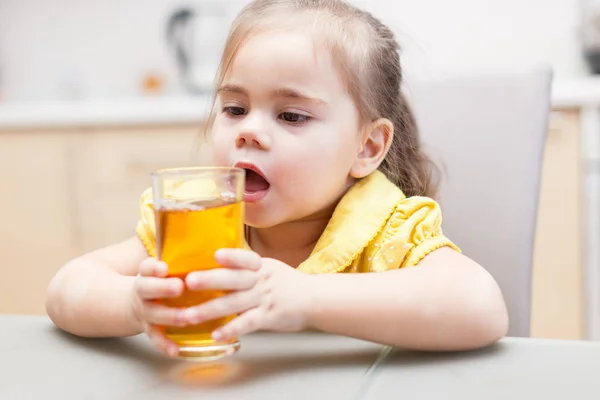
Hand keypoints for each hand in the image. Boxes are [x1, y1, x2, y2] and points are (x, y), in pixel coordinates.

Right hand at [130, 258, 185, 357]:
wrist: (133, 301)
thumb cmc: (162, 278)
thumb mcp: (165, 263)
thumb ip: (183, 251)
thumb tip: (215, 228)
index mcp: (149, 272)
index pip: (147, 266)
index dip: (154, 267)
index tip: (164, 266)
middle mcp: (144, 290)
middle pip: (147, 288)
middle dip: (163, 288)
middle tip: (179, 287)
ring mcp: (145, 310)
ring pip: (155, 314)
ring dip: (171, 316)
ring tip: (187, 317)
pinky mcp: (149, 328)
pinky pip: (157, 338)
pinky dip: (165, 345)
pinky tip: (176, 350)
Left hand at [183, 249, 313, 341]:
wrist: (315, 299)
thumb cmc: (285, 283)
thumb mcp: (267, 268)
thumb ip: (243, 267)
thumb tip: (211, 265)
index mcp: (259, 265)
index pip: (245, 258)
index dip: (231, 256)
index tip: (215, 254)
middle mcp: (261, 279)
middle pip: (234, 279)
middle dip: (210, 280)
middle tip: (189, 281)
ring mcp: (265, 298)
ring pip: (235, 303)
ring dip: (210, 310)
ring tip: (188, 316)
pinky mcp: (269, 317)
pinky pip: (247, 323)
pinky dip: (231, 329)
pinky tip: (216, 335)